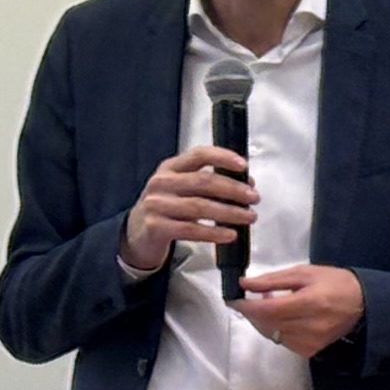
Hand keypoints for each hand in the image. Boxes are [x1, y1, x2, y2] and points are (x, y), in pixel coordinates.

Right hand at [121, 144, 255, 275]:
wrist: (136, 234)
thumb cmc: (166, 207)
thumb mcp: (180, 188)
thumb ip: (206, 183)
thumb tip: (245, 184)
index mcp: (170, 168)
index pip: (199, 155)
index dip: (223, 157)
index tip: (244, 166)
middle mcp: (162, 183)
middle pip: (203, 182)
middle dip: (233, 189)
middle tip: (253, 197)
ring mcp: (157, 205)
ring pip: (199, 207)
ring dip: (229, 212)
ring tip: (248, 217)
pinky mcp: (156, 228)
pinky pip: (191, 230)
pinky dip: (214, 232)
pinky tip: (230, 234)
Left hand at [232, 264, 364, 356]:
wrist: (363, 305)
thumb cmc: (335, 283)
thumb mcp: (305, 273)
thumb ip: (273, 280)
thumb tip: (245, 284)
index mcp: (309, 303)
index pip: (268, 310)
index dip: (247, 306)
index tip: (234, 299)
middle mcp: (309, 327)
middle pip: (267, 324)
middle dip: (252, 312)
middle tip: (249, 298)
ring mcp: (309, 343)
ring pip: (272, 335)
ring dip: (263, 321)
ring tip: (268, 303)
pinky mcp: (310, 351)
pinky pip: (282, 342)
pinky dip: (275, 329)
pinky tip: (281, 317)